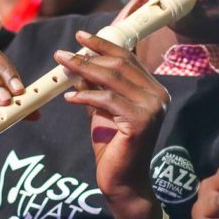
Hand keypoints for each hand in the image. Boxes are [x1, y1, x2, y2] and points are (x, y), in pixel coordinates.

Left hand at [55, 31, 168, 207]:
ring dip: (83, 69)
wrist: (122, 181)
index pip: (127, 58)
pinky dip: (85, 96)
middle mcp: (158, 95)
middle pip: (120, 64)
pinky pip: (107, 100)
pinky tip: (68, 98)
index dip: (103, 45)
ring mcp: (153, 108)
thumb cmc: (113, 146)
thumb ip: (96, 87)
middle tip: (62, 52)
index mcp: (153, 89)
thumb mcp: (101, 110)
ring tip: (61, 65)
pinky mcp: (141, 121)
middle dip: (88, 55)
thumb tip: (78, 64)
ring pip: (113, 78)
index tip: (80, 37)